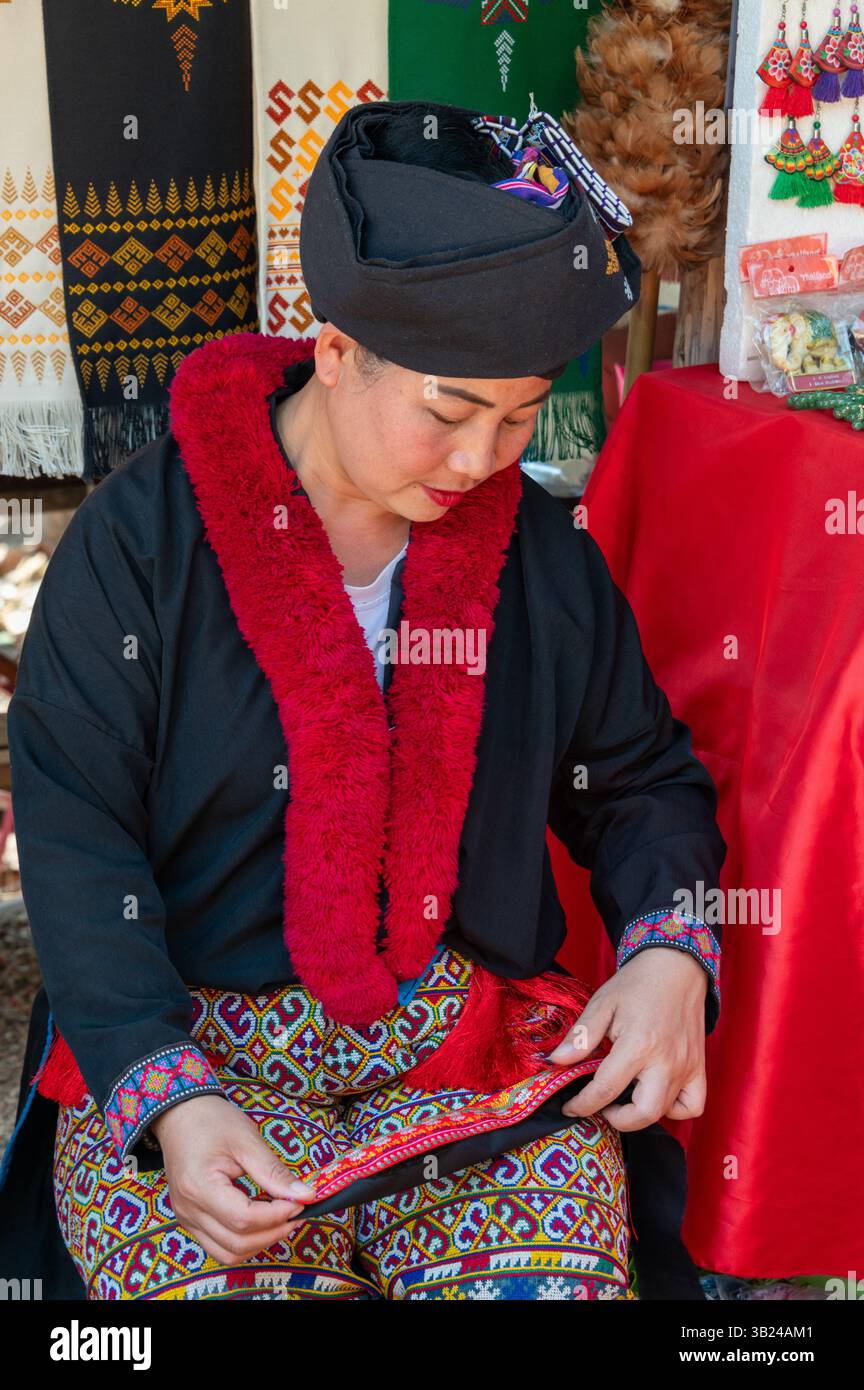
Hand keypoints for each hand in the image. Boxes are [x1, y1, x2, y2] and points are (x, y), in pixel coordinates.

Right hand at [149, 1094, 315, 1264]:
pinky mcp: (190, 1221)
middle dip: (273, 1232)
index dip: (276, 1216)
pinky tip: (262, 1222)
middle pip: (237, 1242)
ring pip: (228, 1253)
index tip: (300, 1202)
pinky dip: (245, 1241)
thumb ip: (274, 1172)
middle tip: (297, 1211)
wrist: (181, 1117)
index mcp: (199, 1186)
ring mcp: (187, 1219)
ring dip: (260, 1242)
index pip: (243, 1219)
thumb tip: (305, 1195)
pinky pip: (219, 1247)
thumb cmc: (212, 1122)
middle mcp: (189, 1210)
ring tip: (282, 1219)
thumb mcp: (247, 1140)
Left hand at [545, 948, 708, 1131]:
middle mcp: (666, 1061)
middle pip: (642, 1114)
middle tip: (602, 1104)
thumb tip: (555, 1062)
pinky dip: (675, 1109)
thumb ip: (580, 1036)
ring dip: (640, 1113)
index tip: (570, 1107)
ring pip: (665, 1112)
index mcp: (638, 1045)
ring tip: (625, 1095)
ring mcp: (686, 1067)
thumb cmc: (636, 984)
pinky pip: (692, 1105)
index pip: (605, 1089)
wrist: (675, 967)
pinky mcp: (699, 1067)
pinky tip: (656, 1093)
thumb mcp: (602, 1004)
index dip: (583, 1105)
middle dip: (616, 1118)